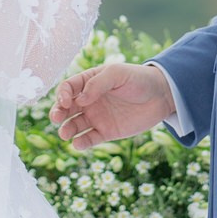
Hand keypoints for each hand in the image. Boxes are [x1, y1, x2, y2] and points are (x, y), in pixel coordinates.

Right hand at [50, 61, 174, 150]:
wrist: (161, 96)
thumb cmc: (138, 79)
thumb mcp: (118, 74)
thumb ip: (98, 84)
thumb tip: (80, 99)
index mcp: (90, 81)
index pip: (68, 87)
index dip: (62, 94)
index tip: (65, 102)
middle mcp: (89, 100)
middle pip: (66, 107)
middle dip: (57, 112)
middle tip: (55, 118)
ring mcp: (97, 117)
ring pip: (74, 124)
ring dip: (66, 129)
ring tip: (64, 134)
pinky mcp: (106, 132)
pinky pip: (89, 139)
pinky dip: (81, 142)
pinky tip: (78, 143)